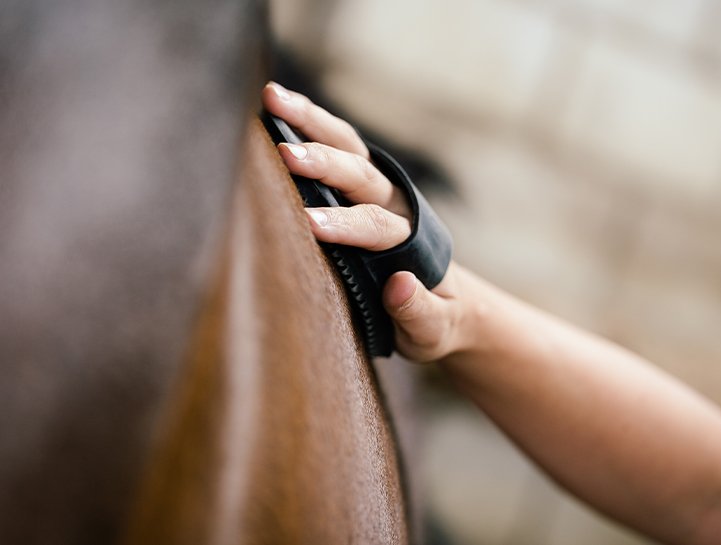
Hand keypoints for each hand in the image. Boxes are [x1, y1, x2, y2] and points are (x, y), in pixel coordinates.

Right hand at [262, 81, 468, 361]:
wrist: (449, 303)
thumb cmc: (436, 321)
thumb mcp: (434, 330)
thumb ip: (420, 312)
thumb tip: (399, 284)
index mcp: (414, 243)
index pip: (379, 228)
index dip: (346, 225)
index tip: (310, 223)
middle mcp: (397, 207)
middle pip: (361, 176)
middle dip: (324, 164)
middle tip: (285, 154)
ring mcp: (379, 192)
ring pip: (349, 149)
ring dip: (311, 122)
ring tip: (271, 97)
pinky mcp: (362, 188)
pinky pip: (337, 149)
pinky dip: (309, 123)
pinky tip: (277, 105)